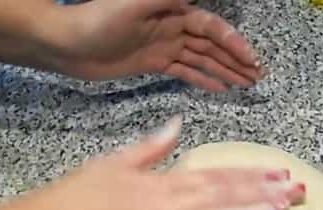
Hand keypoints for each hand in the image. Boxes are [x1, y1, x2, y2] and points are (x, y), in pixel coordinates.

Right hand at [30, 115, 304, 209]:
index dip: (251, 175)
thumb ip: (152, 145)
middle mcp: (170, 204)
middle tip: (299, 191)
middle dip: (264, 193)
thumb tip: (178, 123)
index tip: (280, 173)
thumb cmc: (77, 196)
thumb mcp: (114, 160)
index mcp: (163, 181)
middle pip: (226, 197)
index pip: (217, 176)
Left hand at [52, 0, 264, 90]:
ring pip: (202, 59)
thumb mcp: (131, 5)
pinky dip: (203, 79)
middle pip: (211, 44)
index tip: (250, 59)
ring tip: (247, 84)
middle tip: (258, 76)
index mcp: (171, 11)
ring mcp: (164, 46)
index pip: (210, 27)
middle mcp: (172, 27)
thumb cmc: (95, 22)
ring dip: (225, 70)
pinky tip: (220, 89)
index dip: (232, 42)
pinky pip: (185, 72)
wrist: (65, 44)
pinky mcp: (154, 63)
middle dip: (236, 58)